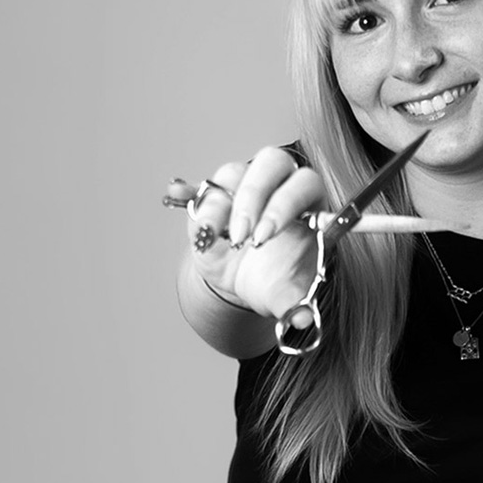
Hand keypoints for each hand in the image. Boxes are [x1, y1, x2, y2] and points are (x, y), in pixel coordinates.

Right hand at [181, 147, 326, 327]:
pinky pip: (198, 187)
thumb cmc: (276, 277)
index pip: (305, 184)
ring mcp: (242, 187)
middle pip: (272, 164)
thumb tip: (301, 319)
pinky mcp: (211, 198)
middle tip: (245, 235)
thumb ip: (296, 303)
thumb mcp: (287, 292)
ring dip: (223, 206)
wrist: (248, 281)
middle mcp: (277, 185)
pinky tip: (175, 195)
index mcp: (307, 202)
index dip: (286, 204)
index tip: (267, 236)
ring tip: (219, 238)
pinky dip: (185, 191)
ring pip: (233, 173)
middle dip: (255, 197)